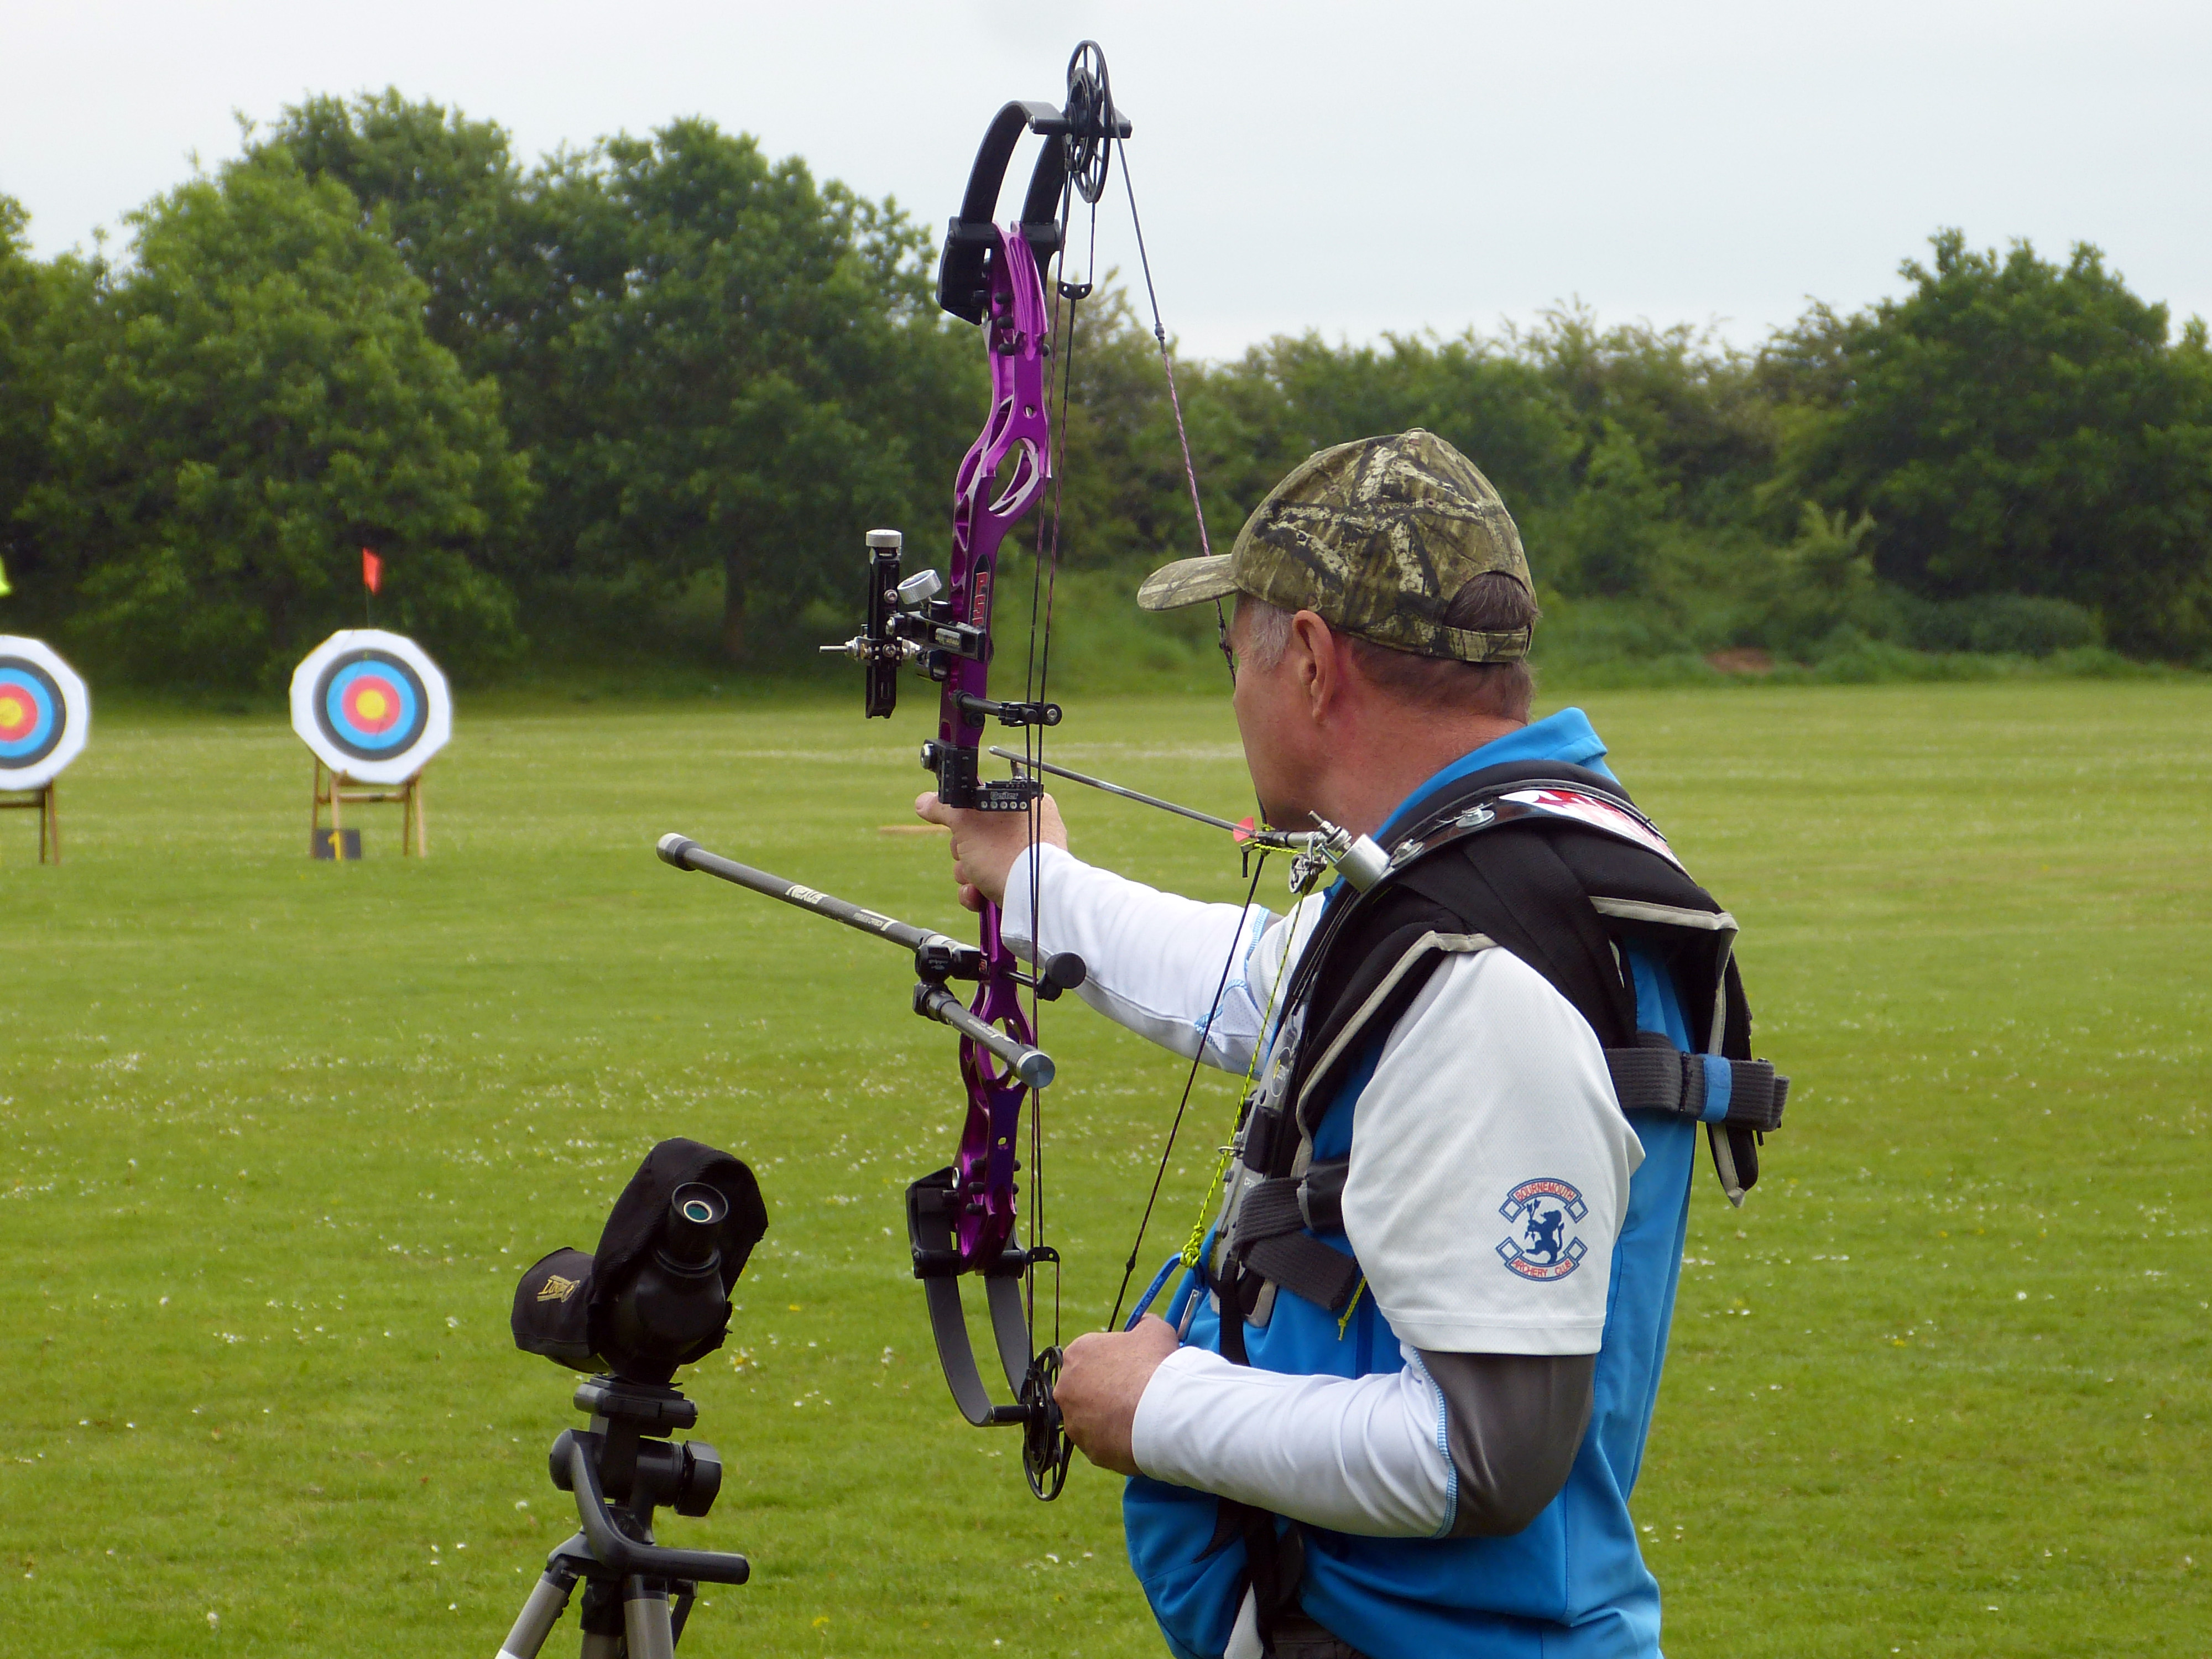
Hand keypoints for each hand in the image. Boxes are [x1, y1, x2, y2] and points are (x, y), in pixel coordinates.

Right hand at [913, 790, 1066, 909]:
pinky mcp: (1024, 883)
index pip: (980, 803)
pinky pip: (992, 882)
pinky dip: (979, 891)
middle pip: (977, 835)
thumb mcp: (967, 822)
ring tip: (976, 881)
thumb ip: (944, 808)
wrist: (1033, 899)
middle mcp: (1031, 827)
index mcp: (1024, 801)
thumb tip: (924, 802)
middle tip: (968, 856)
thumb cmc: (1007, 853)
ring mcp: (1029, 857)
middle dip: (963, 853)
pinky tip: (978, 896)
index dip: (962, 818)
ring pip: (981, 862)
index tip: (956, 827)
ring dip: (968, 875)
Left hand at [1054, 1315, 1180, 1475]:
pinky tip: (1136, 1435)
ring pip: (1090, 1419)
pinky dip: (1115, 1441)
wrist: (1162, 1410)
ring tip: (1137, 1417)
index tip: (1128, 1371)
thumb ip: (1145, 1324)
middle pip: (1084, 1390)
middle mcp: (1066, 1387)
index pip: (1088, 1358)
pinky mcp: (1087, 1449)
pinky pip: (1101, 1443)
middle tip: (1132, 1395)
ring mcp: (1074, 1421)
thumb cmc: (1155, 1366)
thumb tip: (1146, 1321)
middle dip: (1104, 1393)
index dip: (1110, 1364)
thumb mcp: (1155, 1331)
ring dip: (1108, 1418)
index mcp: (1077, 1354)